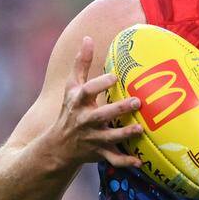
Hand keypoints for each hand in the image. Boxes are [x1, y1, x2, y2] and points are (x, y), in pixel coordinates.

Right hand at [47, 36, 142, 168]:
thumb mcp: (71, 87)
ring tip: (140, 128)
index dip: (100, 84)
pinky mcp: (99, 153)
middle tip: (137, 102)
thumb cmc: (69, 110)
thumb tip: (88, 38)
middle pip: (102, 115)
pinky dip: (126, 162)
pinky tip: (140, 161)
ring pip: (110, 137)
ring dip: (125, 134)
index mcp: (79, 102)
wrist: (58, 146)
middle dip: (119, 109)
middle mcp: (85, 120)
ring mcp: (92, 138)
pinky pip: (113, 159)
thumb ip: (80, 63)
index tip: (114, 76)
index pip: (87, 91)